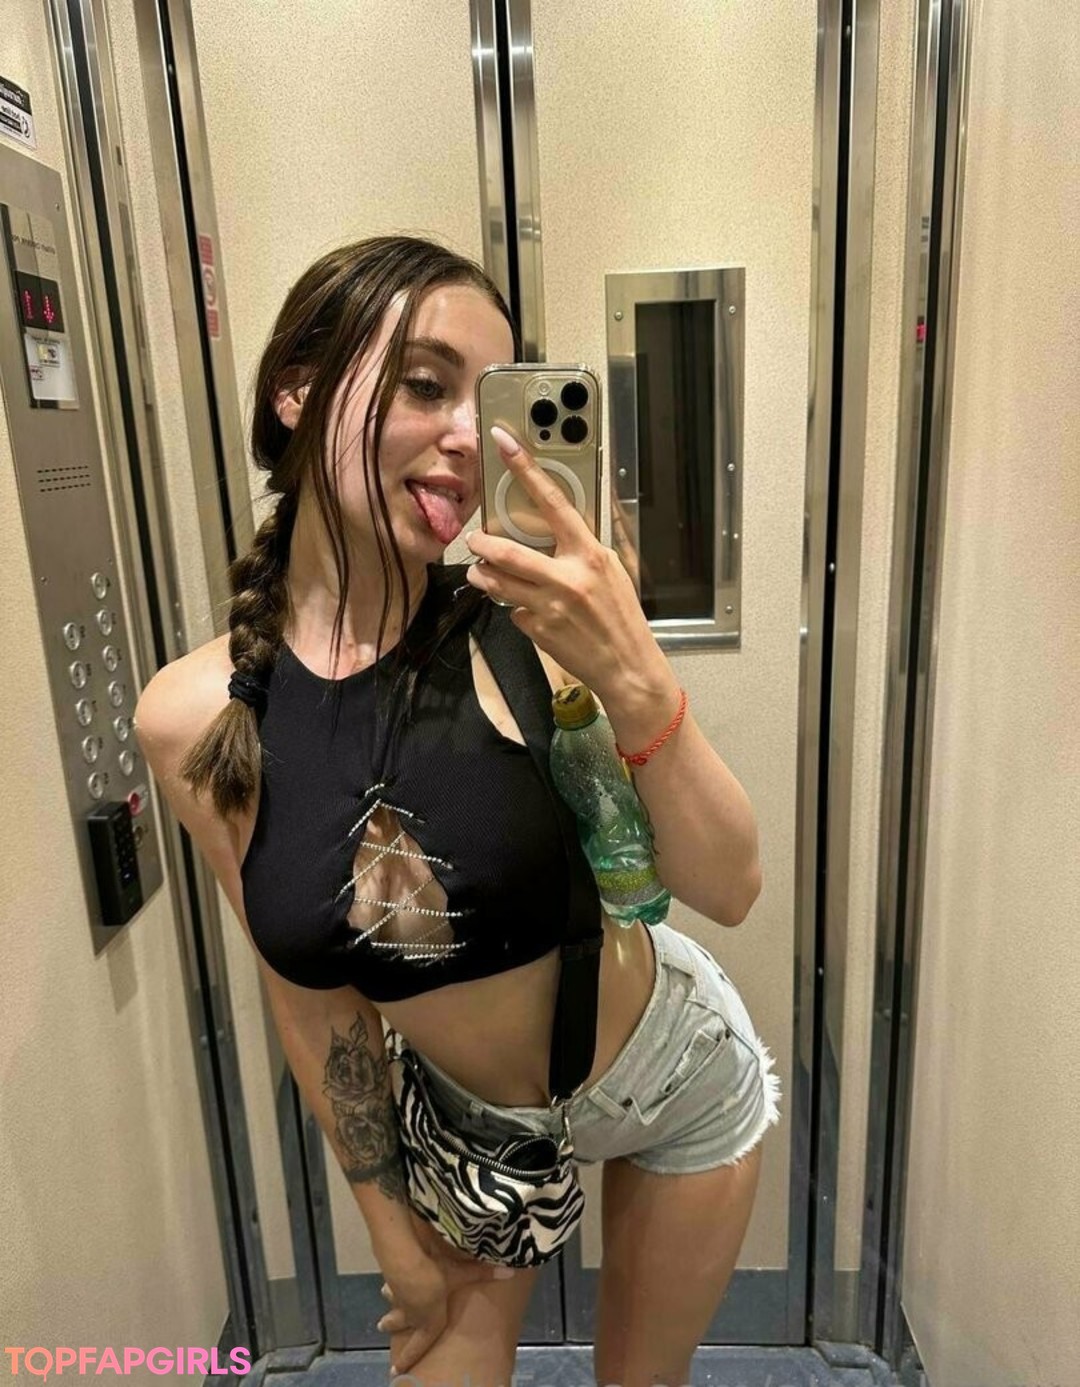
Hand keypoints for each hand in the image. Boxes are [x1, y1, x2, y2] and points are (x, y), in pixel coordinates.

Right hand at [376, 1212, 516, 1374]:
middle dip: (392, 1327)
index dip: (408, 1358)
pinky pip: (392, 1288)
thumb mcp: (462, 1274)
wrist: (408, 1266)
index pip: (419, 1344)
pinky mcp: (393, 1282)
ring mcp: (400, 1299)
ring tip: (383, 1316)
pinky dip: (390, 1287)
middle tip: (383, 1329)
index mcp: (429, 1321)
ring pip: (394, 1307)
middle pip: (399, 1325)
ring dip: (390, 1310)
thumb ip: (485, 1274)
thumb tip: (510, 1272)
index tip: (395, 1371)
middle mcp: (413, 1315)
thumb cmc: (437, 1278)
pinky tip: (387, 1284)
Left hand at [465, 424, 664, 698]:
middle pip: (508, 552)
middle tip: (473, 540)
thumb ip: (584, 549)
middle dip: (482, 544)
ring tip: (482, 571)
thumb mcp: (613, 572)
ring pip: (498, 583)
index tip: (504, 444)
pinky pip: (513, 611)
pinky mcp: (538, 630)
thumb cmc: (623, 617)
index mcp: (590, 554)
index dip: (527, 470)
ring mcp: (550, 606)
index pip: (553, 503)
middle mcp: (568, 577)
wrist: (628, 667)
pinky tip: (528, 611)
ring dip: (484, 575)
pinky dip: (515, 608)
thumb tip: (563, 523)